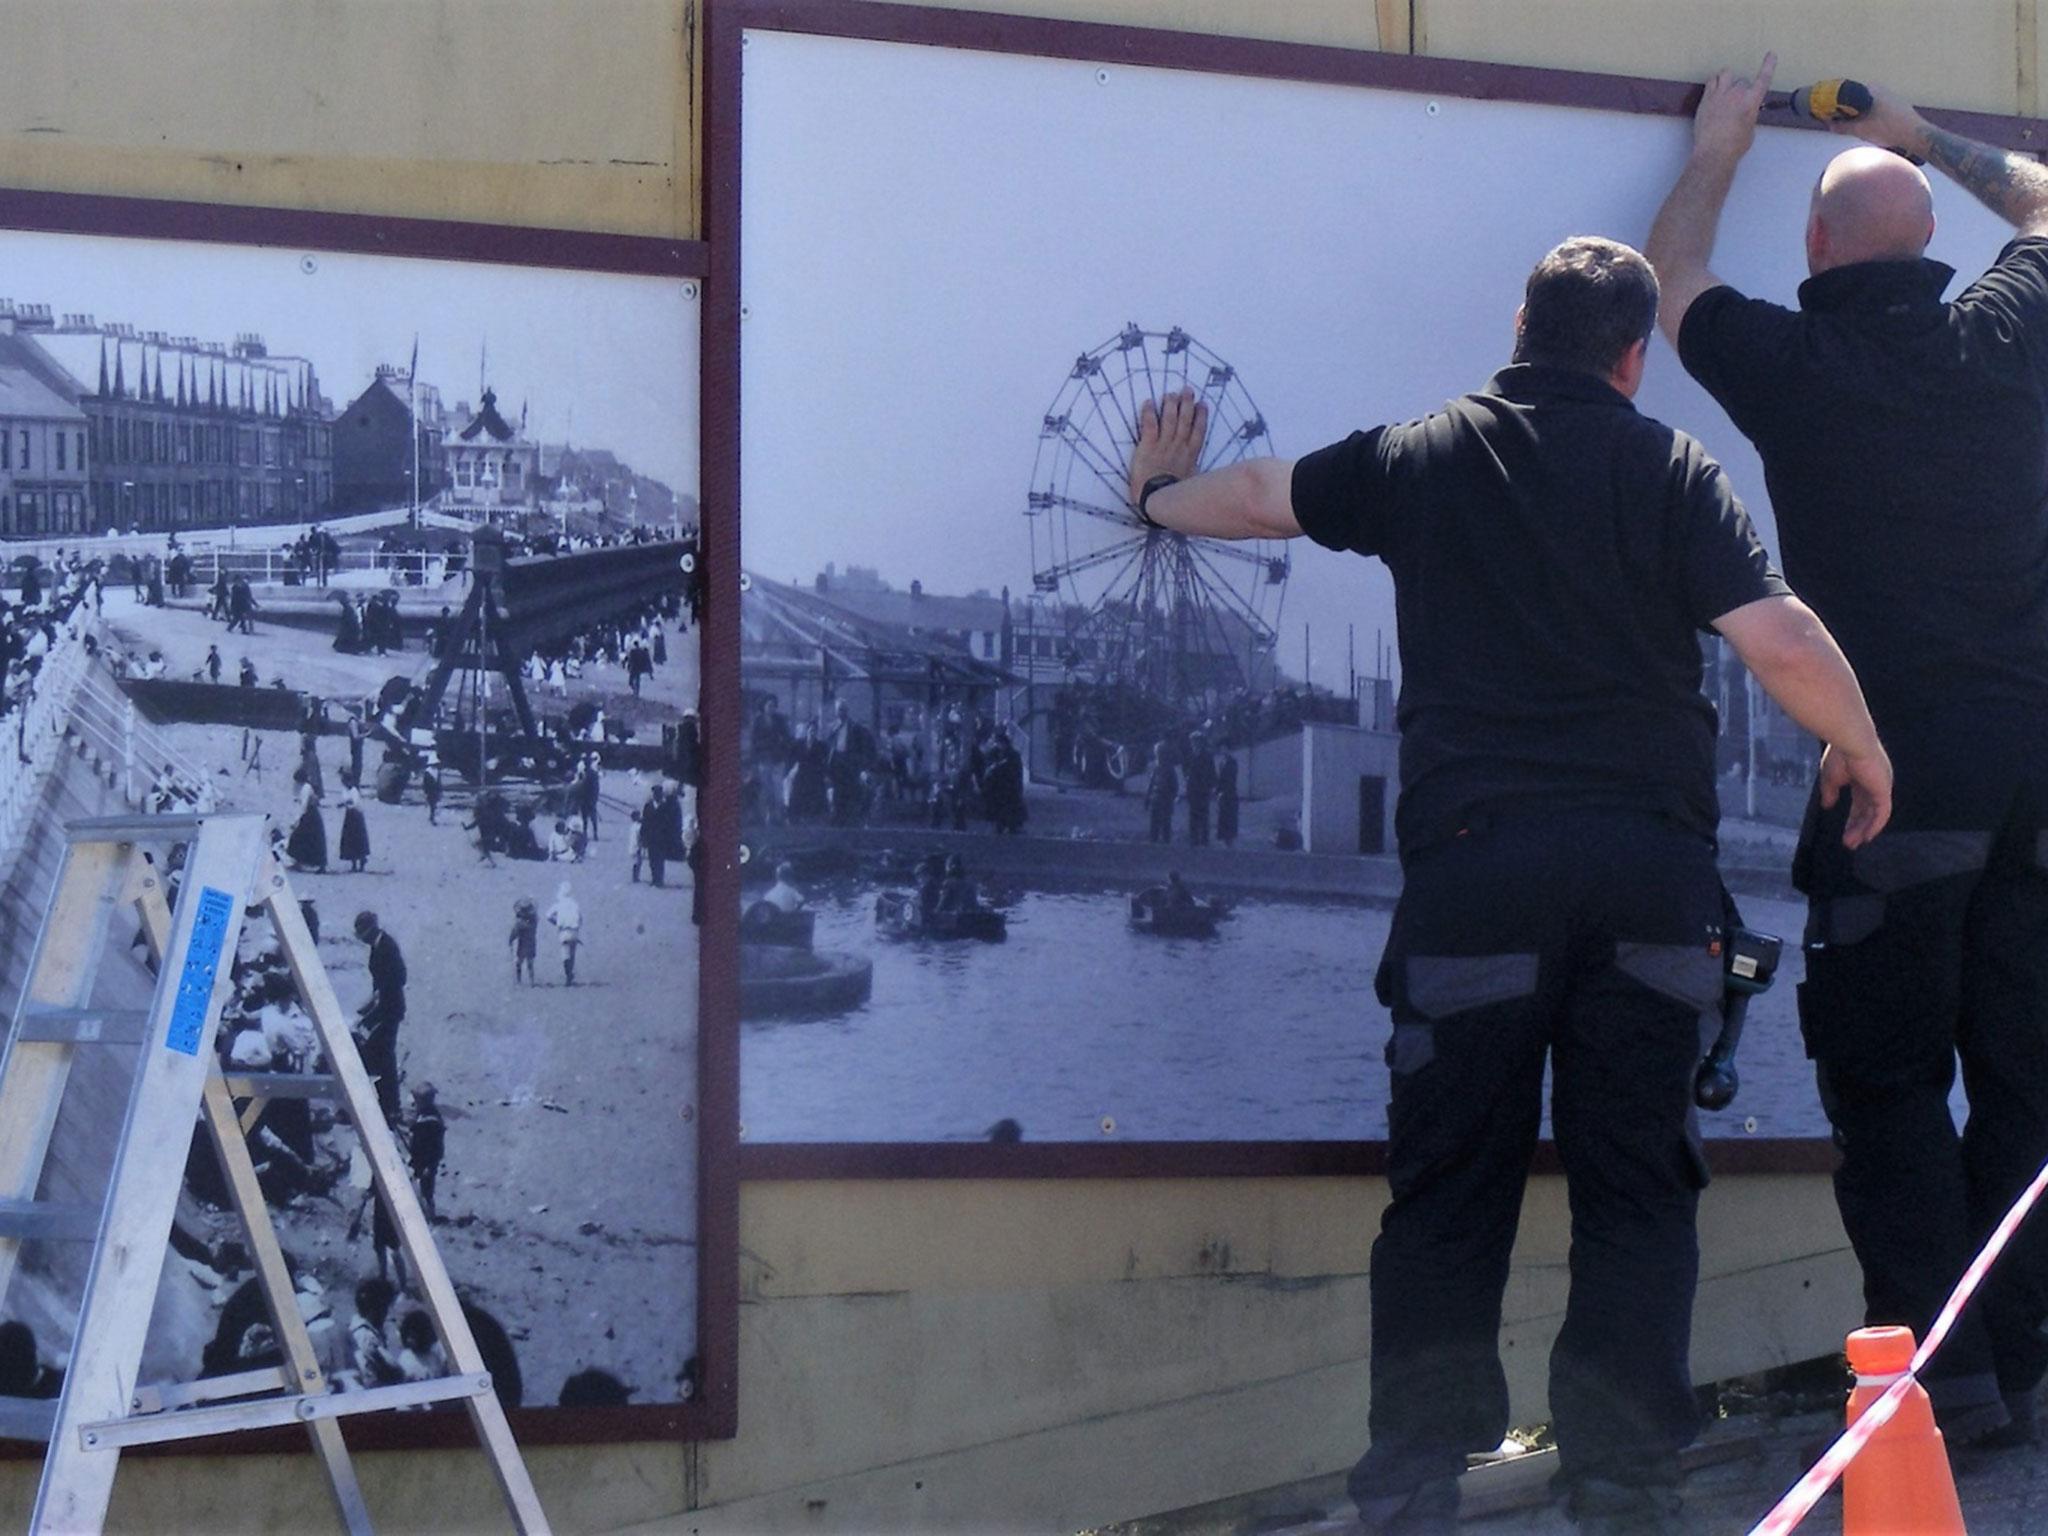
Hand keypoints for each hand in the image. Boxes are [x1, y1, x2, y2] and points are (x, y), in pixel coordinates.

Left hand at [1129, 387, 1209, 507]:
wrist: (1159, 499)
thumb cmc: (1174, 495)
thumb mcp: (1192, 484)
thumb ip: (1194, 474)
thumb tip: (1200, 476)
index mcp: (1191, 455)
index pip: (1198, 431)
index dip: (1201, 416)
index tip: (1202, 404)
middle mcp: (1179, 447)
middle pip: (1185, 421)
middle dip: (1186, 404)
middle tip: (1187, 390)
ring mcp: (1164, 445)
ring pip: (1170, 420)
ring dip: (1171, 405)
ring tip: (1171, 393)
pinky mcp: (1148, 446)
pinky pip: (1150, 425)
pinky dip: (1149, 413)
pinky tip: (1149, 402)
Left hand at [1692, 53, 1775, 165]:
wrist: (1713, 153)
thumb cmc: (1734, 146)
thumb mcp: (1750, 129)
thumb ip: (1749, 114)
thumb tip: (1745, 110)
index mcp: (1752, 102)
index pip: (1763, 78)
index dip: (1768, 65)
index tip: (1771, 55)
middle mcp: (1737, 94)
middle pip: (1743, 81)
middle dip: (1742, 89)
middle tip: (1736, 103)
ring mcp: (1720, 94)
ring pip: (1726, 74)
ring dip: (1728, 79)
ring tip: (1725, 89)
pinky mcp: (1706, 99)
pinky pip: (1711, 80)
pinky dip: (1714, 82)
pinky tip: (1714, 89)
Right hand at [1819, 742, 1892, 848]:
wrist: (1851, 741)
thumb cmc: (1840, 754)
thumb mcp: (1830, 777)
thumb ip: (1830, 792)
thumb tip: (1828, 806)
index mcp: (1863, 778)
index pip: (1860, 803)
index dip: (1853, 818)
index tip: (1845, 831)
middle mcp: (1876, 784)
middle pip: (1868, 811)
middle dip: (1858, 827)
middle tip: (1849, 843)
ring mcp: (1882, 787)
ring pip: (1875, 814)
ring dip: (1864, 829)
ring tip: (1853, 843)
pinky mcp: (1884, 790)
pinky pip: (1882, 813)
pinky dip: (1875, 825)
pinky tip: (1867, 836)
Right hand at [1832, 78, 1926, 152]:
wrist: (1915, 135)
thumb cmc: (1888, 129)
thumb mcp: (1860, 130)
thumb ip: (1843, 127)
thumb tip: (1830, 125)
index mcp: (1871, 90)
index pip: (1847, 92)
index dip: (1836, 102)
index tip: (1829, 111)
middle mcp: (1881, 89)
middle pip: (1857, 98)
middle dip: (1847, 109)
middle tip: (1838, 121)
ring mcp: (1891, 96)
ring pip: (1868, 103)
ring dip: (1859, 113)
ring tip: (1853, 126)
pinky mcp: (1898, 106)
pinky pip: (1878, 108)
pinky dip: (1870, 115)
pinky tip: (1869, 127)